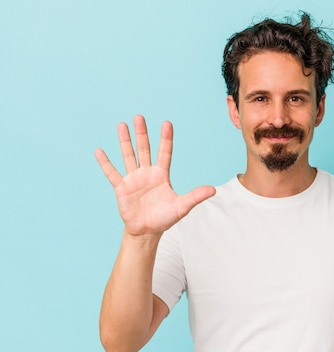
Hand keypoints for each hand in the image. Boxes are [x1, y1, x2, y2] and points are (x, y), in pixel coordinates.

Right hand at [95, 115, 215, 236]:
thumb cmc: (165, 218)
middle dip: (142, 134)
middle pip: (144, 149)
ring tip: (122, 125)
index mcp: (162, 175)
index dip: (166, 139)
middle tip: (139, 117)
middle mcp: (147, 173)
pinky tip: (99, 151)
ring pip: (129, 156)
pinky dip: (105, 163)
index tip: (167, 123)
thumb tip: (213, 190)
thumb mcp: (182, 207)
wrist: (147, 231)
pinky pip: (112, 173)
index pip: (165, 153)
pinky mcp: (121, 188)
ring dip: (125, 141)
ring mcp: (133, 179)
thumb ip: (195, 196)